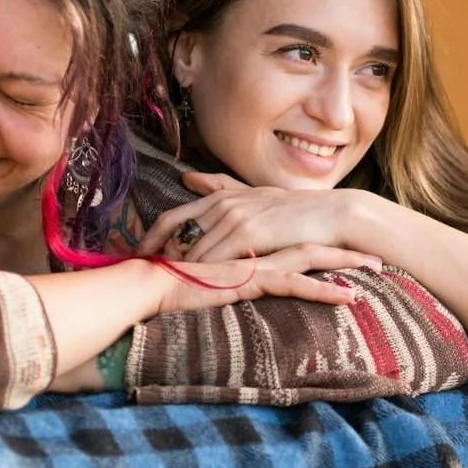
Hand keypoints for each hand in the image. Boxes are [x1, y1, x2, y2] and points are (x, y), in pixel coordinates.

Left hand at [137, 171, 377, 265]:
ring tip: (163, 289)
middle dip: (158, 258)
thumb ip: (220, 187)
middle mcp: (222, 205)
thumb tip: (187, 178)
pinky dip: (201, 275)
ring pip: (192, 251)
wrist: (332, 216)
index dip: (150, 239)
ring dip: (177, 270)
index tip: (136, 257)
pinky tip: (194, 289)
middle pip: (173, 235)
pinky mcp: (247, 235)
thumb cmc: (296, 211)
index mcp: (220, 198)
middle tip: (143, 277)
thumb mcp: (254, 194)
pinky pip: (214, 260)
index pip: (171, 218)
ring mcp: (234, 218)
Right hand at [146, 244, 372, 316]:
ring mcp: (258, 263)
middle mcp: (259, 251)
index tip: (354, 251)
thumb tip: (232, 283)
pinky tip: (350, 298)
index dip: (326, 245)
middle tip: (379, 258)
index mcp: (252, 249)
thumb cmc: (174, 284)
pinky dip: (326, 292)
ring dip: (347, 265)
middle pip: (311, 244)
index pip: (297, 243)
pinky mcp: (253, 279)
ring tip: (378, 270)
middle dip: (347, 250)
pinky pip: (297, 285)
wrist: (153, 283)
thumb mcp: (208, 281)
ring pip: (311, 258)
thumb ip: (224, 278)